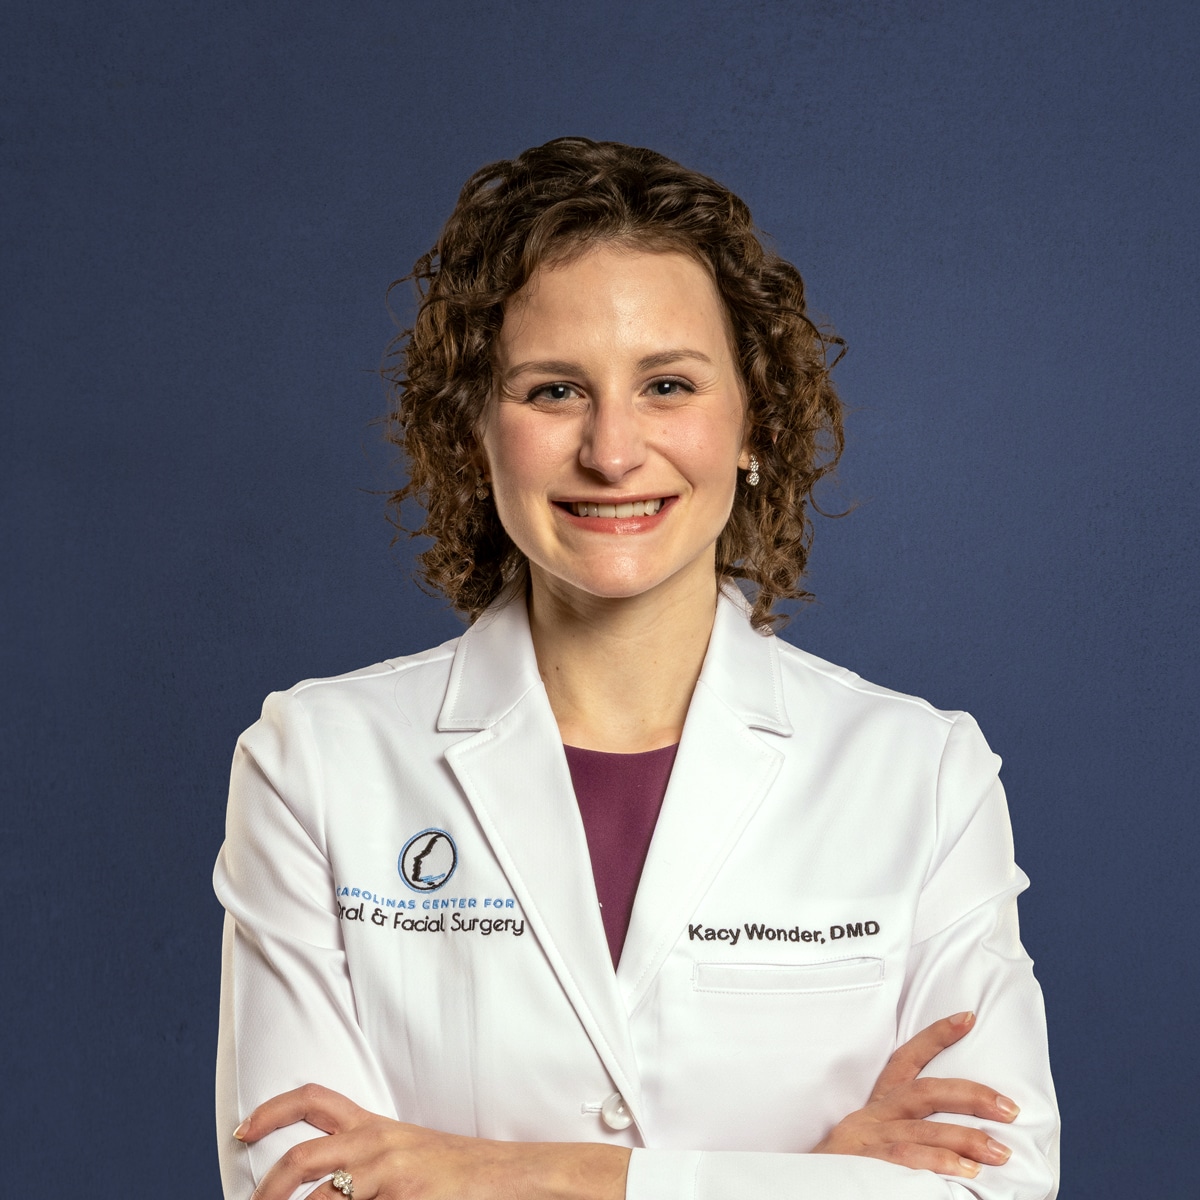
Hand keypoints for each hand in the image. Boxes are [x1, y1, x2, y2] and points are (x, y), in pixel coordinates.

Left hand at [233, 1083, 629, 1199]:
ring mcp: (388, 1173)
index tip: (243, 1131)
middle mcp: (375, 1142)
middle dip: (266, 1188)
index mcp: (373, 1126)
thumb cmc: (456, 1172)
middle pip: (301, 1156)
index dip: (270, 1111)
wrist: (507, 1175)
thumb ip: (365, 1161)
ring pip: (321, 1199)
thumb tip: (322, 1189)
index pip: (313, 1099)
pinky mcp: (404, 1196)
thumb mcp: (407, 1155)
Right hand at [812, 1011, 1019, 1178]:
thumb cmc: (844, 1173)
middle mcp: (873, 1117)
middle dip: (970, 1095)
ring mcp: (869, 1140)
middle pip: (926, 1092)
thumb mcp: (871, 1147)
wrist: (800, 1190)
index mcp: (876, 1109)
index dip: (936, 1036)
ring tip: (1001, 1152)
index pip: (906, 1060)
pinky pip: (909, 1162)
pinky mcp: (866, 1164)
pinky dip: (941, 1166)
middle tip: (1011, 1108)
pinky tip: (969, 1175)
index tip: (968, 1016)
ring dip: (967, 1140)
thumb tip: (964, 1148)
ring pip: (924, 1131)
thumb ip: (907, 1140)